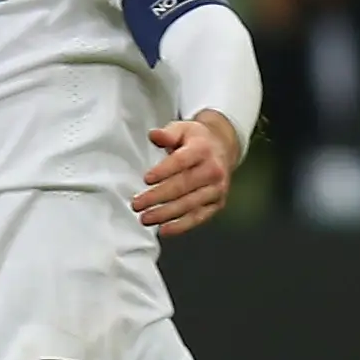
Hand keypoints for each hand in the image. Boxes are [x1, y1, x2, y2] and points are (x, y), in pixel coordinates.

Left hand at [133, 113, 239, 236]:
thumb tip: (154, 135)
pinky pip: (199, 217)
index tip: (146, 179)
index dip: (164, 171)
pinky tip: (164, 230)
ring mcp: (217, 189)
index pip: (182, 161)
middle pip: (184, 185)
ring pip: (190, 204)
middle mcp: (213, 170)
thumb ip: (167, 134)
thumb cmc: (196, 141)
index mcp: (202, 149)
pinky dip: (181, 226)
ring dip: (166, 214)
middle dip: (158, 197)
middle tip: (137, 204)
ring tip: (145, 219)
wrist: (222, 149)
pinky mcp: (217, 203)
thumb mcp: (182, 129)